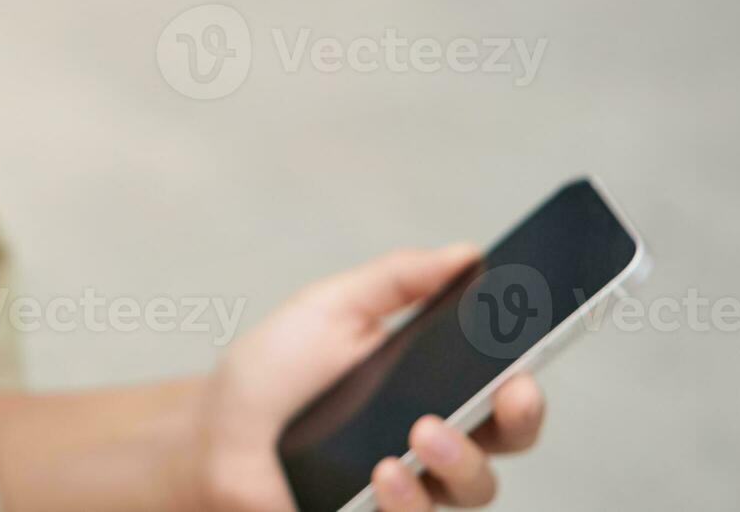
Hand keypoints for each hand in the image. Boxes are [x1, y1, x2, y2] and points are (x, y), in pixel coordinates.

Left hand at [185, 246, 548, 511]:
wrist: (209, 432)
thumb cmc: (272, 374)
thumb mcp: (331, 310)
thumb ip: (396, 280)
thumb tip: (465, 253)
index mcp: (434, 392)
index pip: (504, 397)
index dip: (529, 386)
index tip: (529, 365)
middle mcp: (431, 449)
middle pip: (504, 448)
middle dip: (518, 422)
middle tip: (506, 394)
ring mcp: (404, 493)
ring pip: (468, 493)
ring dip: (458, 462)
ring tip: (421, 433)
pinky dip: (406, 502)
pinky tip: (383, 474)